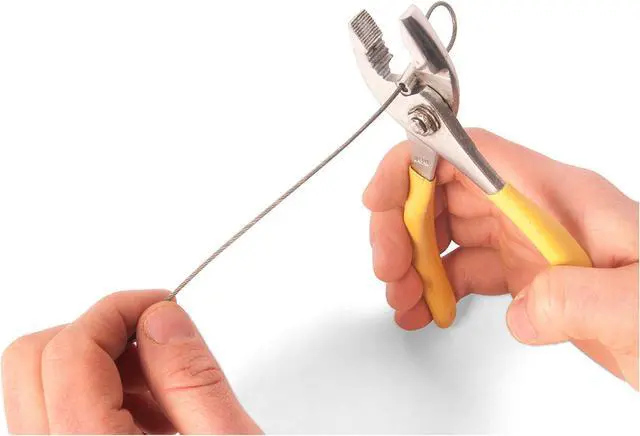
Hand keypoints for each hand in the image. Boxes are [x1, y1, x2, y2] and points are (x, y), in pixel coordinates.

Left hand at [2, 291, 260, 433]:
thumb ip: (193, 378)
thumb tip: (160, 320)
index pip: (68, 351)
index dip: (117, 309)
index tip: (161, 305)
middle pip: (30, 362)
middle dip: (98, 332)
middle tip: (156, 339)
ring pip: (35, 386)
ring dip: (97, 365)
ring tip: (160, 390)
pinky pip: (50, 416)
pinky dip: (95, 395)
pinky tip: (146, 416)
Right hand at [363, 128, 638, 388]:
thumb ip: (577, 298)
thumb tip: (521, 308)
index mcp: (559, 197)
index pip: (470, 155)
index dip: (415, 166)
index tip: (381, 198)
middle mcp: (539, 212)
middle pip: (447, 193)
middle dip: (403, 226)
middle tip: (390, 269)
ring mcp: (535, 244)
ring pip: (451, 234)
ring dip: (416, 262)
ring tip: (404, 299)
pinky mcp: (535, 278)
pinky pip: (470, 269)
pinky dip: (440, 286)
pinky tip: (430, 309)